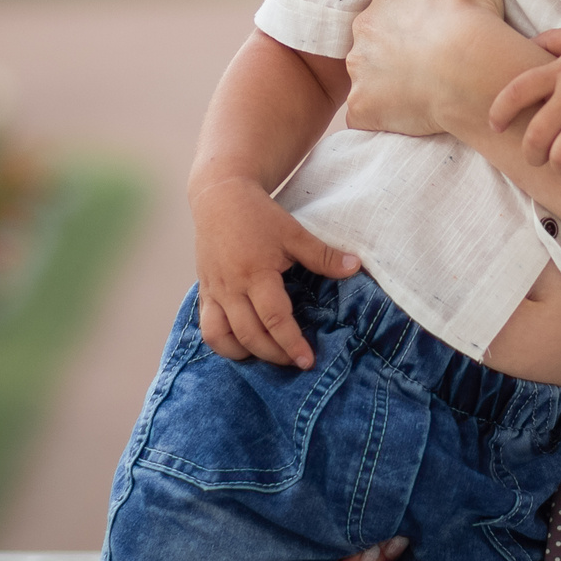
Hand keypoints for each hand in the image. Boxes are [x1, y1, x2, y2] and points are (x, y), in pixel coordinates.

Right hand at [192, 177, 359, 366]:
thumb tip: (355, 267)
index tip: (309, 360)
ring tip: (271, 356)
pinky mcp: (204, 292)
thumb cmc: (259, 215)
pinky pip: (208, 329)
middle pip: (250, 335)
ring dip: (246, 355)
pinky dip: (224, 345)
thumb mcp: (294, 233)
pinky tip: (244, 347)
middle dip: (275, 354)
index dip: (292, 343)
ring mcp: (214, 292)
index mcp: (256, 273)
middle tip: (296, 362)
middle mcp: (231, 288)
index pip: (275, 319)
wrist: (219, 198)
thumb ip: (323, 256)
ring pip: (222, 338)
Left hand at [345, 0, 507, 135]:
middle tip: (434, 52)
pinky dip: (383, 113)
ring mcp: (360, 72)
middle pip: (377, 34)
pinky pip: (367, 112)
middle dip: (397, 41)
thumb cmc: (465, 4)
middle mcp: (363, 30)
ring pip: (370, 73)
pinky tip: (409, 113)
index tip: (440, 16)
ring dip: (391, 77)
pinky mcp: (364, 108)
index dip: (418, 5)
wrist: (466, 63)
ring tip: (427, 84)